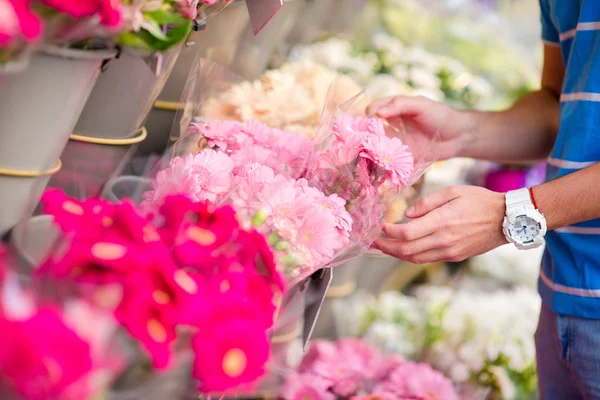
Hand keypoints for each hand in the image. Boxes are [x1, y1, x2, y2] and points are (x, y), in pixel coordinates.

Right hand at [366, 96, 472, 160]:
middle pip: (368, 130)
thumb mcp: (420, 105)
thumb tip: (377, 113)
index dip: (366, 117)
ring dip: (368, 152)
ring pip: (374, 147)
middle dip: (362, 137)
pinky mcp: (400, 157)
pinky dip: (379, 165)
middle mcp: (389, 126)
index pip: (371, 110)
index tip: (367, 125)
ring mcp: (394, 142)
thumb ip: (399, 105)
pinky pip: (386, 161)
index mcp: (392, 109)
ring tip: (363, 159)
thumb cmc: (440, 115)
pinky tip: (375, 169)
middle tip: (358, 144)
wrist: (458, 137)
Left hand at [373, 186, 506, 263]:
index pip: (406, 233)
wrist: (507, 220)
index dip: (389, 232)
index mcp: (442, 222)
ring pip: (414, 258)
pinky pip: (426, 260)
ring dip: (395, 254)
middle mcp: (444, 240)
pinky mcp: (454, 256)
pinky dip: (410, 256)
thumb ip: (427, 202)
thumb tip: (407, 214)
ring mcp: (449, 251)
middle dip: (385, 247)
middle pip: (406, 250)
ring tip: (382, 247)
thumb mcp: (453, 192)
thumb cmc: (480, 200)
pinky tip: (402, 250)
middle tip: (371, 242)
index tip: (380, 225)